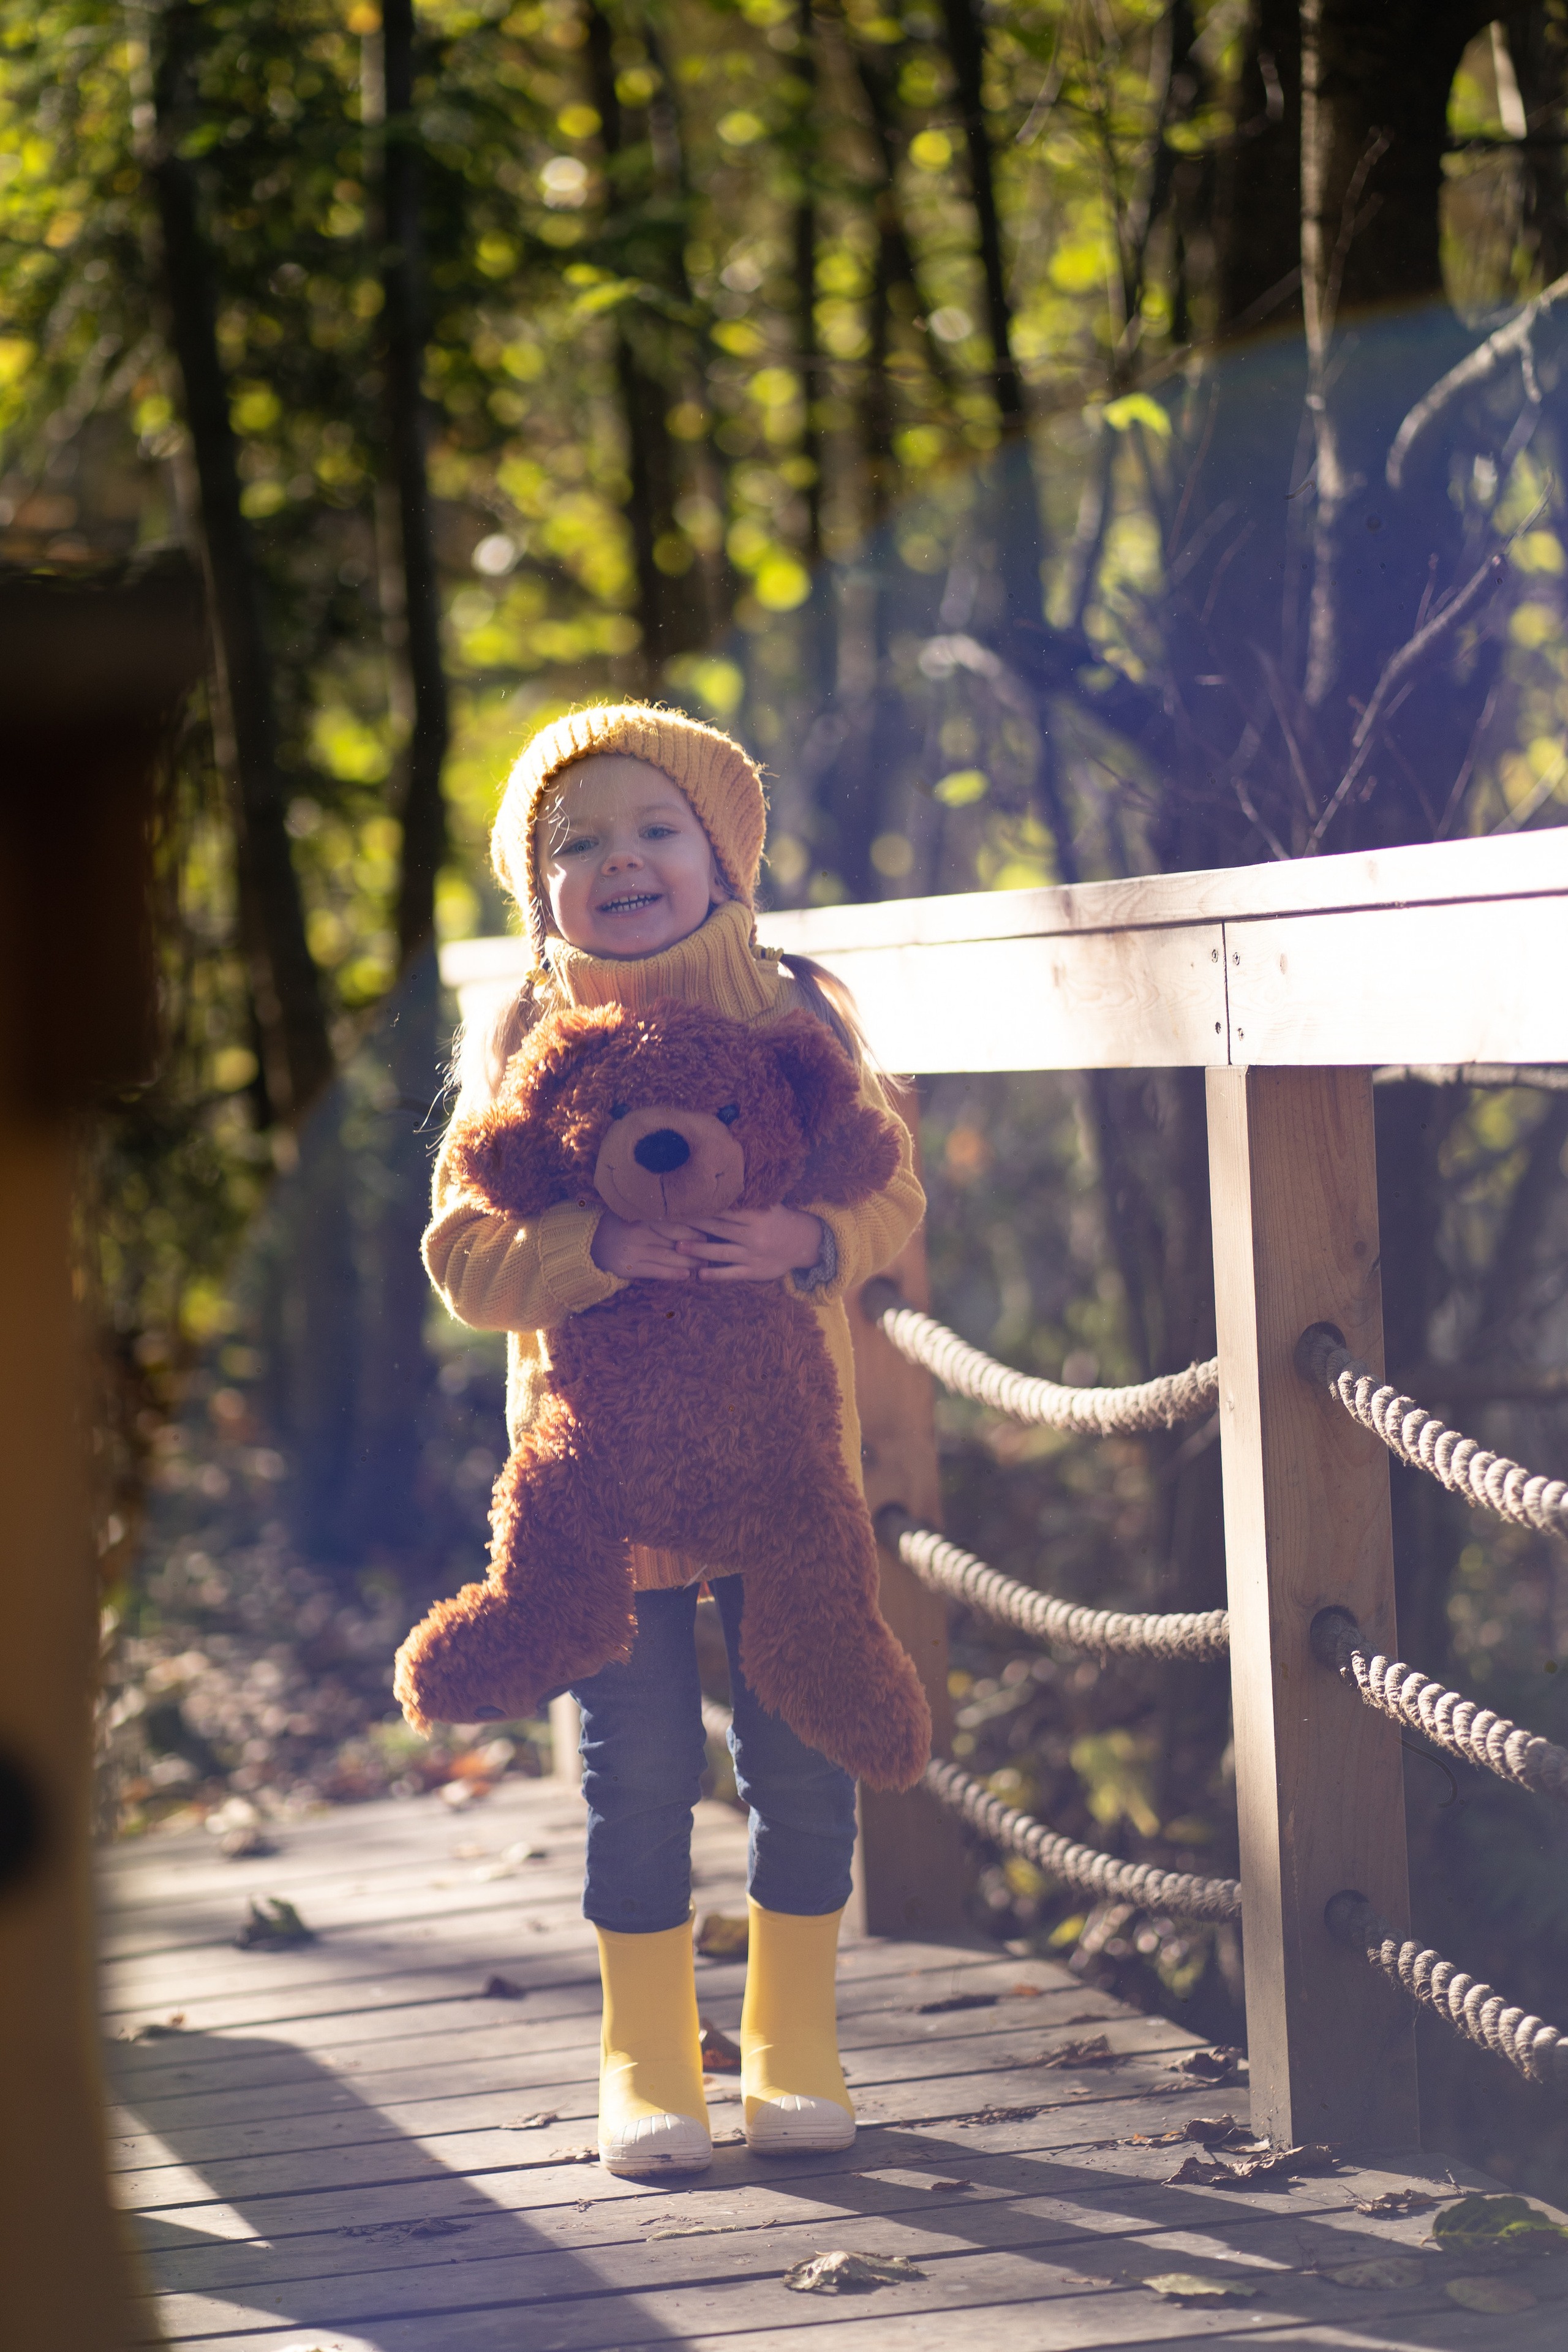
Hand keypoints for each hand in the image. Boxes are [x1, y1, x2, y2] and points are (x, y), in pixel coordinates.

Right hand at [590, 1210, 701, 1280]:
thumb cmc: (617, 1225)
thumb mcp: (633, 1212)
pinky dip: (672, 1274)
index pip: (673, 1221)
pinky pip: (655, 1272)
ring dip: (688, 1262)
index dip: (693, 1226)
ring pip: (667, 1257)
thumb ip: (654, 1214)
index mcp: (641, 1216)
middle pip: (673, 1239)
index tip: (709, 1229)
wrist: (588, 1242)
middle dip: (695, 1245)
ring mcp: (632, 1251)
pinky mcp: (628, 1268)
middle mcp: (637, 1232)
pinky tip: (686, 1275)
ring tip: (703, 1264)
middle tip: (711, 1247)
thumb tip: (687, 1213)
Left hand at [676, 1205, 825, 1283]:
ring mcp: (753, 1255)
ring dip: (699, 1249)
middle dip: (695, 1224)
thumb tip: (724, 1180)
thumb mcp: (769, 1205)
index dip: (704, 1205)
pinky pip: (732, 1274)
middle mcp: (754, 1235)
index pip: (726, 1209)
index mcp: (757, 1216)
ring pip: (722, 1252)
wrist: (805, 1244)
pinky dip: (716, 1275)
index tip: (684, 1201)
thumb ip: (747, 1199)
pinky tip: (699, 1274)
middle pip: (719, 1228)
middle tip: (671, 1221)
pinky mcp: (754, 1272)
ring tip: (678, 1246)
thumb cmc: (780, 1220)